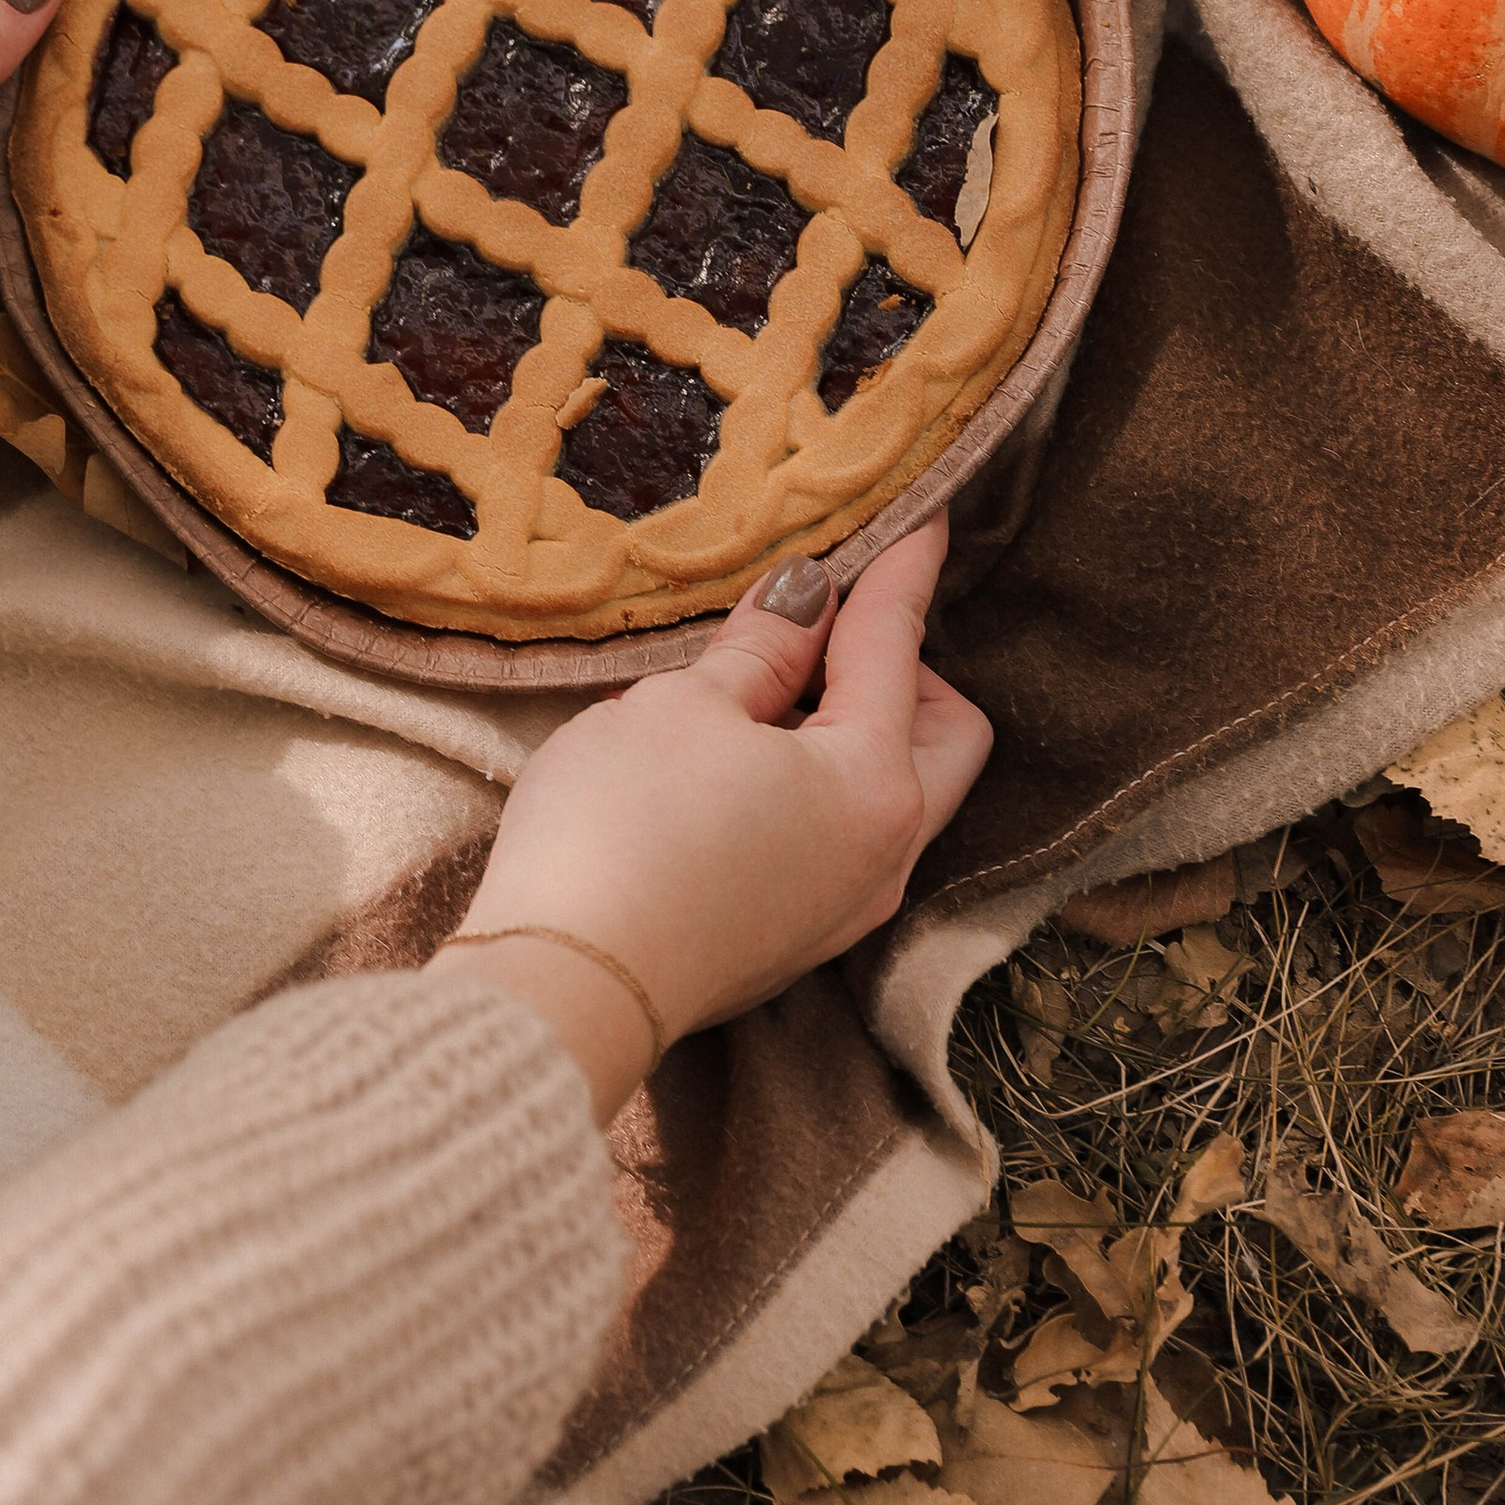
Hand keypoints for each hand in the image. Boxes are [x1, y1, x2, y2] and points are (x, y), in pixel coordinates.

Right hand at [427, 518, 990, 1121]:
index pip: (899, 646)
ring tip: (766, 685)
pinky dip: (819, 784)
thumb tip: (808, 597)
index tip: (927, 513)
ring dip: (856, 729)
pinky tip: (741, 760)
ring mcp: (843, 910)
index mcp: (875, 783)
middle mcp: (884, 855)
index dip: (904, 570)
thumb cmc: (621, 832)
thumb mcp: (684, 707)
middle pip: (942, 733)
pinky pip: (843, 840)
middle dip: (905, 669)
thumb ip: (761, 648)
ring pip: (894, 792)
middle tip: (827, 622)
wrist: (562, 991)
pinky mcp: (793, 941)